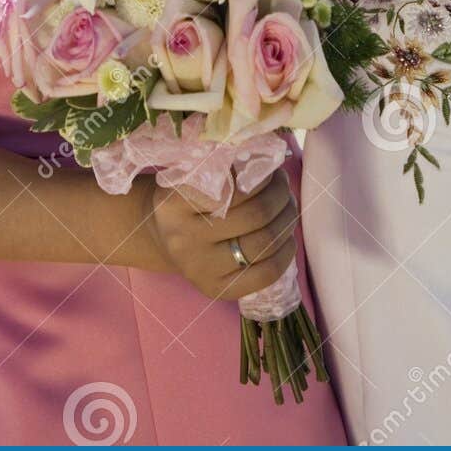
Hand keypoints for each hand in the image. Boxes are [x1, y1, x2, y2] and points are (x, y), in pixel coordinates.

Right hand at [149, 170, 298, 301]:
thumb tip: (267, 160)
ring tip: (288, 205)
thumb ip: (222, 168)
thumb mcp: (191, 177)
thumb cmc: (186, 199)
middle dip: (279, 195)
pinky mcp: (216, 289)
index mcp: (175, 203)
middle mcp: (184, 238)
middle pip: (254, 215)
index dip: (260, 176)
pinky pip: (265, 274)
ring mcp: (199, 268)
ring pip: (263, 243)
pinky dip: (285, 252)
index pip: (231, 188)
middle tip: (283, 183)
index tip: (269, 165)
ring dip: (286, 220)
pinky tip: (287, 237)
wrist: (163, 238)